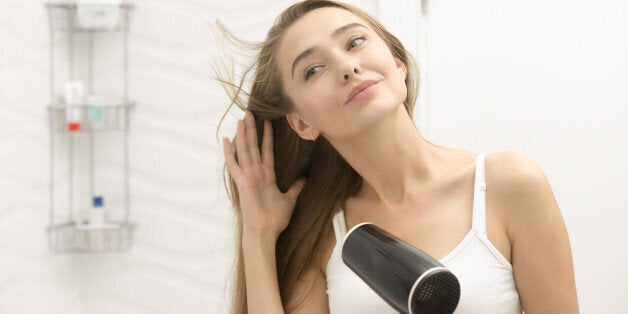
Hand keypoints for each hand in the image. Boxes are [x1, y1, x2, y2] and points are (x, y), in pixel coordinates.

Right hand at [223, 111, 305, 239]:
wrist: (266, 231)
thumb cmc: (275, 219)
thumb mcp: (290, 199)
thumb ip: (296, 187)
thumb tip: (305, 178)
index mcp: (266, 176)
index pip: (266, 151)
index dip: (267, 136)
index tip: (267, 122)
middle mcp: (256, 173)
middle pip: (253, 146)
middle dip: (252, 129)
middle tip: (250, 112)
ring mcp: (248, 177)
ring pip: (245, 151)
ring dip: (243, 135)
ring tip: (241, 119)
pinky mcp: (242, 182)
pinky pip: (234, 165)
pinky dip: (229, 153)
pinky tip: (226, 140)